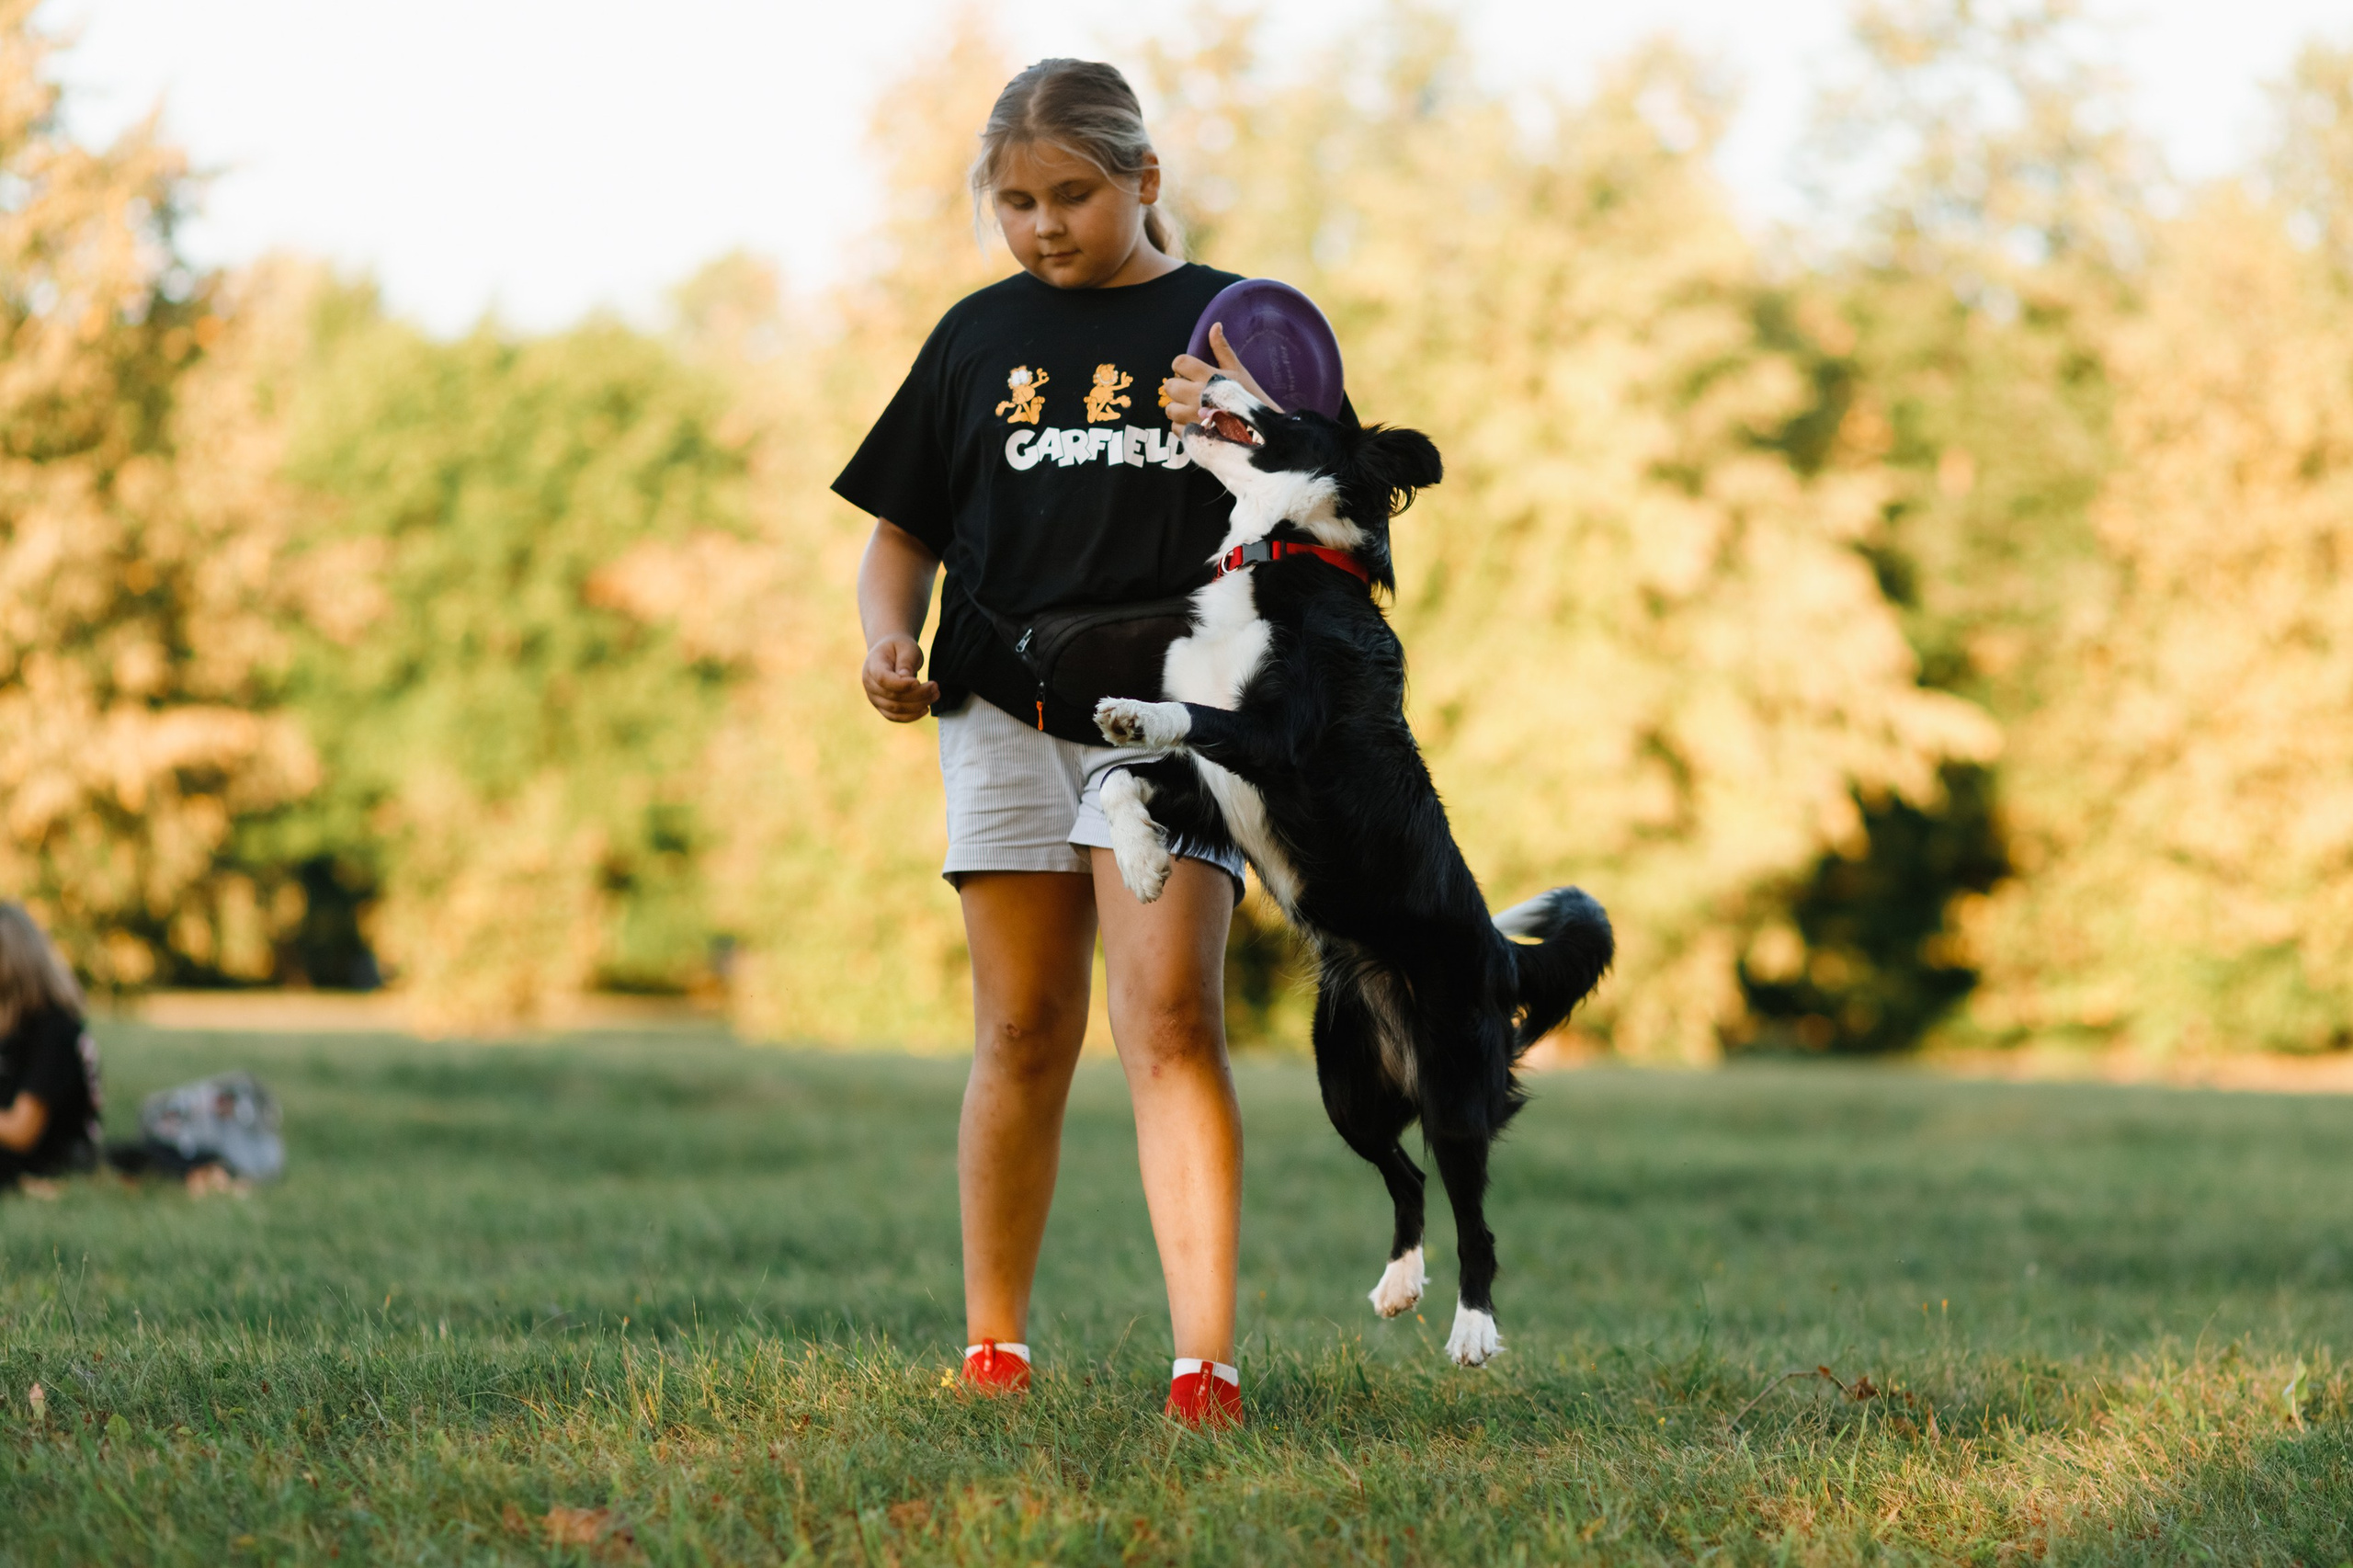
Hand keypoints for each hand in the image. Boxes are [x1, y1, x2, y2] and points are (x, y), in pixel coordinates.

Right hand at [862, 633, 939, 721]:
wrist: (890, 653)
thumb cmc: (899, 648)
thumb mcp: (906, 647)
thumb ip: (906, 662)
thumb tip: (906, 678)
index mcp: (872, 665)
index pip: (883, 679)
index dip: (901, 684)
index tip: (918, 681)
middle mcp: (869, 684)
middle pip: (892, 696)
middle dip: (918, 694)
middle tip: (936, 686)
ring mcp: (874, 698)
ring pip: (895, 709)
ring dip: (918, 705)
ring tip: (935, 694)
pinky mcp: (882, 707)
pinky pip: (895, 717)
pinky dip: (911, 716)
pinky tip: (926, 708)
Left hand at [1163, 321, 1278, 428]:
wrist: (1260, 431)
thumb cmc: (1250, 397)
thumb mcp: (1238, 370)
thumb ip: (1222, 349)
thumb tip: (1215, 325)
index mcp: (1206, 376)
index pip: (1179, 362)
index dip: (1182, 366)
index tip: (1190, 371)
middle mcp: (1196, 395)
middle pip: (1169, 386)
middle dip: (1178, 386)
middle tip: (1191, 390)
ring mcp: (1192, 417)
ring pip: (1170, 409)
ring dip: (1178, 407)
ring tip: (1194, 408)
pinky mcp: (1192, 435)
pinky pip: (1175, 428)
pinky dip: (1183, 425)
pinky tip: (1197, 422)